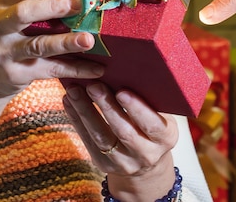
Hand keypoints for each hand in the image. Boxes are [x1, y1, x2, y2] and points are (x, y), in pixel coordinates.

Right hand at [0, 0, 104, 98]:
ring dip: (66, 42)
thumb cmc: (6, 38)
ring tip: (90, 40)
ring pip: (38, 45)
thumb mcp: (10, 16)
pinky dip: (75, 69)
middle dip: (55, 6)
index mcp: (0, 4)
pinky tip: (97, 70)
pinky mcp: (16, 75)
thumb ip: (37, 3)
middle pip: (25, 12)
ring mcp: (5, 53)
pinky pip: (51, 70)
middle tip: (82, 3)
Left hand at [63, 83, 177, 198]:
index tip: (122, 92)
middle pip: (123, 131)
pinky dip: (77, 120)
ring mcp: (124, 162)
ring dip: (86, 112)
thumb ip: (150, 99)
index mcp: (166, 138)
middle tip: (93, 85)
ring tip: (74, 91)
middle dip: (106, 107)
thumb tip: (129, 69)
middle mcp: (147, 154)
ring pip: (101, 137)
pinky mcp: (105, 165)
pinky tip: (69, 102)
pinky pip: (88, 141)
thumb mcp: (162, 115)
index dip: (137, 109)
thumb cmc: (154, 126)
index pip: (152, 125)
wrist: (147, 161)